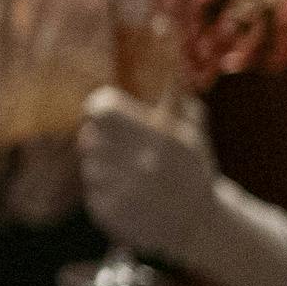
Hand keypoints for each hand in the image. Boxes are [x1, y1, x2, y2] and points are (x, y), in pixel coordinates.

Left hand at [80, 86, 220, 263]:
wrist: (198, 226)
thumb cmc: (193, 171)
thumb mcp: (192, 132)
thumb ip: (174, 97)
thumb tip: (168, 59)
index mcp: (161, 140)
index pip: (103, 110)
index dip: (100, 106)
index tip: (105, 110)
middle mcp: (140, 166)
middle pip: (89, 136)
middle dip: (100, 137)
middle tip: (119, 144)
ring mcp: (122, 192)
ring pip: (88, 164)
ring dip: (102, 164)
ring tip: (129, 173)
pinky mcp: (108, 213)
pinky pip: (91, 189)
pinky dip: (104, 189)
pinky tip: (128, 194)